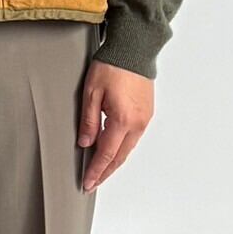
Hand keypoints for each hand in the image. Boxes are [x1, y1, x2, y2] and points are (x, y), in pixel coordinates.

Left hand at [77, 61, 153, 190]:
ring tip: (100, 172)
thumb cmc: (111, 66)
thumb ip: (88, 121)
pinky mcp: (147, 113)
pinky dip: (122, 149)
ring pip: (128, 149)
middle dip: (105, 172)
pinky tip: (113, 152)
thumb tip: (85, 143)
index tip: (87, 184)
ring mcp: (144, 119)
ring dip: (114, 162)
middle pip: (120, 157)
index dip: (96, 171)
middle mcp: (137, 124)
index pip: (106, 154)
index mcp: (122, 120)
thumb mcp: (91, 93)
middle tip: (92, 184)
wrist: (134, 49)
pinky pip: (134, 138)